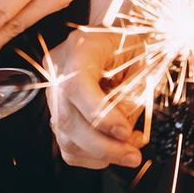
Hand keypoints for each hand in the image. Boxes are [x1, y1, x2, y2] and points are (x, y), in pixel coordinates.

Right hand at [46, 29, 143, 168]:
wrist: (116, 37)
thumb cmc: (130, 45)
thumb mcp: (141, 63)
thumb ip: (131, 96)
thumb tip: (123, 133)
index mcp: (81, 46)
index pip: (76, 84)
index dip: (100, 115)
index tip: (125, 132)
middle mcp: (59, 66)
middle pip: (66, 117)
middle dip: (103, 146)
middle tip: (132, 154)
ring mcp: (52, 86)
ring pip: (64, 134)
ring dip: (98, 153)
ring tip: (126, 150)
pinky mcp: (55, 106)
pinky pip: (65, 140)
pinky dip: (88, 153)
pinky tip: (109, 147)